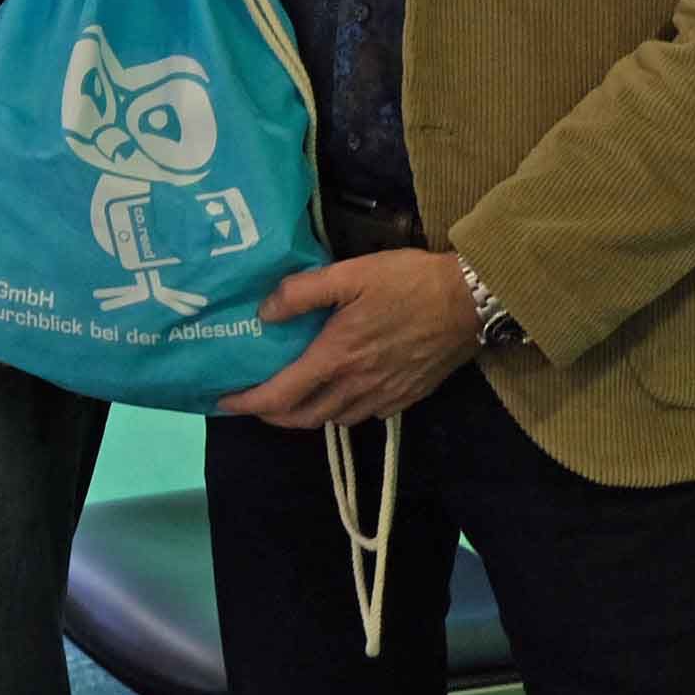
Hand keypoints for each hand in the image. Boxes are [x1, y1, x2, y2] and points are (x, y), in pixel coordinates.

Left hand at [215, 249, 480, 429]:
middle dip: (272, 416)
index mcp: (336, 358)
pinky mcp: (406, 398)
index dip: (248, 403)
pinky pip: (363, 416)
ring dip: (306, 415)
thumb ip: (302, 293)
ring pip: (334, 420)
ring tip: (291, 396)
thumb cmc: (408, 282)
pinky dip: (340, 411)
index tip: (224, 401)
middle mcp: (356, 387)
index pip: (281, 395)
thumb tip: (264, 313)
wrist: (470, 302)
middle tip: (254, 400)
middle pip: (304, 418)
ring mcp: (384, 397)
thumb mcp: (350, 274)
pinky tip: (337, 392)